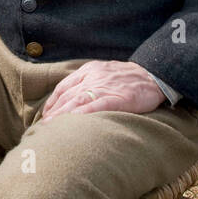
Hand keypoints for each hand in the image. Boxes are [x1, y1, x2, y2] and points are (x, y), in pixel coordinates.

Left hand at [40, 60, 164, 121]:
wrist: (155, 75)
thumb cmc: (130, 78)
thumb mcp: (105, 73)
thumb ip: (89, 82)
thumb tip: (72, 100)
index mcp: (89, 71)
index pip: (64, 87)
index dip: (53, 102)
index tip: (45, 115)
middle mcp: (94, 77)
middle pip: (68, 96)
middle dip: (53, 112)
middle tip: (42, 127)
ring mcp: (106, 87)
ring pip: (79, 101)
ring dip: (63, 114)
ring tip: (51, 127)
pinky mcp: (120, 97)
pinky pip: (99, 105)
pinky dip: (85, 113)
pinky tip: (75, 122)